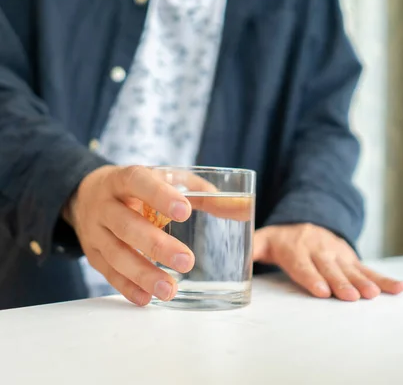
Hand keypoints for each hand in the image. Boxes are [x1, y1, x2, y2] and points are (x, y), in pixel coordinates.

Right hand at [64, 165, 194, 305]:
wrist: (86, 193)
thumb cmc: (140, 187)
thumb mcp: (167, 179)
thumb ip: (203, 193)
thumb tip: (242, 209)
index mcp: (124, 179)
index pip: (139, 182)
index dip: (160, 196)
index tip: (185, 211)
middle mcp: (105, 204)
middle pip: (126, 225)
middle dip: (156, 246)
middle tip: (187, 261)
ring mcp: (95, 231)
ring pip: (116, 254)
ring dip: (143, 274)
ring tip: (169, 290)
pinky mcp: (93, 254)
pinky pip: (108, 273)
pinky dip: (127, 287)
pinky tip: (146, 298)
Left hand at [253, 224, 402, 300]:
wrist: (307, 219)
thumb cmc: (281, 238)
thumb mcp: (262, 239)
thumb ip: (249, 248)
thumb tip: (229, 258)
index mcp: (296, 247)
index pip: (303, 264)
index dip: (311, 277)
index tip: (321, 289)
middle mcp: (319, 249)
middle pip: (330, 268)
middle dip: (340, 282)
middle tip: (350, 296)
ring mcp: (337, 253)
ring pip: (351, 269)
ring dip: (364, 281)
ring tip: (373, 295)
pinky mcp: (351, 258)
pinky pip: (368, 268)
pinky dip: (384, 279)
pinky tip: (399, 288)